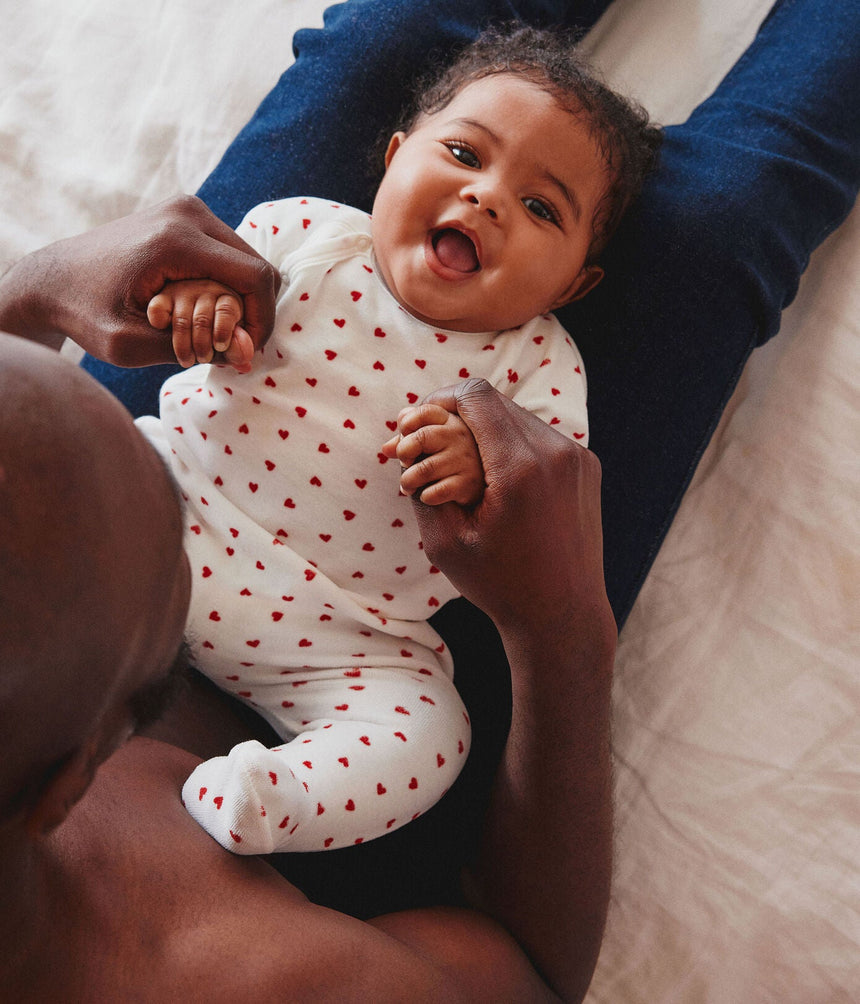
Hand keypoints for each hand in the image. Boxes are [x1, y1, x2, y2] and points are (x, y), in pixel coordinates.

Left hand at [0, 195, 279, 364]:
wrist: (52, 278)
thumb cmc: (85, 314)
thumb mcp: (131, 345)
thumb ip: (193, 350)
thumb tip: (248, 355)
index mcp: (177, 240)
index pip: (255, 277)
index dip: (262, 319)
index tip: (249, 349)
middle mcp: (188, 213)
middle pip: (257, 265)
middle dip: (256, 310)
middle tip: (239, 346)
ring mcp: (187, 208)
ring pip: (246, 258)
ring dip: (244, 297)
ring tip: (224, 331)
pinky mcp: (184, 213)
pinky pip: (228, 252)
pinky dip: (229, 283)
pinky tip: (211, 310)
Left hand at [381, 402, 484, 505]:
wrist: (485, 484)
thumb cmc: (451, 458)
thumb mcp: (433, 443)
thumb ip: (408, 440)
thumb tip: (385, 449)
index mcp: (450, 421)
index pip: (425, 411)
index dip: (407, 423)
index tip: (403, 437)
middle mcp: (459, 436)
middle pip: (421, 437)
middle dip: (404, 452)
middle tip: (405, 462)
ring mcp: (465, 460)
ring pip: (424, 469)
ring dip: (408, 481)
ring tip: (407, 487)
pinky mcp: (468, 484)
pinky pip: (436, 492)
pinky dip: (426, 496)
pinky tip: (427, 496)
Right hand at [409, 380, 609, 633]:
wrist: (563, 616)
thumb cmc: (499, 584)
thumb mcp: (444, 542)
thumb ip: (420, 488)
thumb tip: (406, 448)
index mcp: (519, 467)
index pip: (474, 395)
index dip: (438, 399)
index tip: (417, 421)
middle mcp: (555, 452)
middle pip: (496, 401)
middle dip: (458, 414)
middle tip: (430, 439)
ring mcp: (577, 458)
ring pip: (518, 416)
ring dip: (485, 428)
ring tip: (460, 459)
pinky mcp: (587, 467)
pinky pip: (540, 437)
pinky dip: (511, 444)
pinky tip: (494, 476)